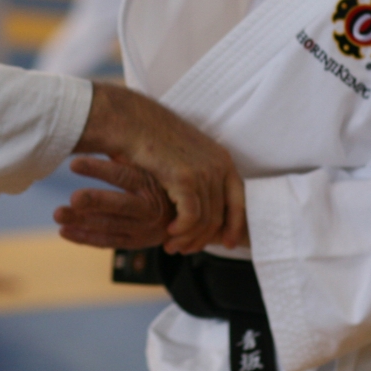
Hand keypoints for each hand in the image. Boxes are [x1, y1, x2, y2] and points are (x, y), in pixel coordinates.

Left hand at [56, 157, 189, 248]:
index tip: (73, 163)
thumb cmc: (163, 180)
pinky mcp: (135, 243)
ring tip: (57, 214)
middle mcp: (150, 209)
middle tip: (71, 198)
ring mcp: (143, 230)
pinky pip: (108, 242)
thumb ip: (128, 154)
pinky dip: (85, 238)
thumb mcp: (153, 165)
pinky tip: (64, 231)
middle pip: (119, 205)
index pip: (124, 175)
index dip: (98, 169)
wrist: (190, 214)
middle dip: (94, 202)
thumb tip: (103, 119)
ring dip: (82, 221)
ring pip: (110, 226)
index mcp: (153, 184)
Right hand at [74, 83, 244, 252]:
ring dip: (188, 238)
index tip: (227, 244)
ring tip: (171, 245)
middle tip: (184, 249)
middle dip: (203, 239)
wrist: (131, 121)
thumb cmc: (151, 138)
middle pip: (220, 216)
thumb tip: (198, 204)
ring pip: (205, 220)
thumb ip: (197, 177)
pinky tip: (169, 232)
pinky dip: (182, 230)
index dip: (235, 226)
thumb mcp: (183, 157)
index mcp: (222, 159)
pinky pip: (192, 217)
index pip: (239, 201)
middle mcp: (219, 165)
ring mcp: (204, 171)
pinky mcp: (186, 178)